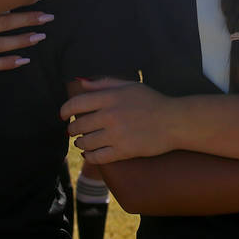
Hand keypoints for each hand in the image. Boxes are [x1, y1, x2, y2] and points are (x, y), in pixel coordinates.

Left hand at [62, 78, 176, 163]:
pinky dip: (89, 156)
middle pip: (78, 126)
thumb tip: (80, 82)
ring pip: (85, 143)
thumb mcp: (129, 85)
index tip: (64, 115)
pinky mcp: (123, 151)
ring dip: (81, 143)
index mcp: (110, 97)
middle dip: (73, 129)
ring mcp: (116, 134)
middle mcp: (110, 116)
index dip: (65, 111)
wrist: (174, 121)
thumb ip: (104, 83)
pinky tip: (90, 153)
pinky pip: (97, 157)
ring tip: (83, 142)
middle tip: (75, 131)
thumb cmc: (152, 101)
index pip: (76, 104)